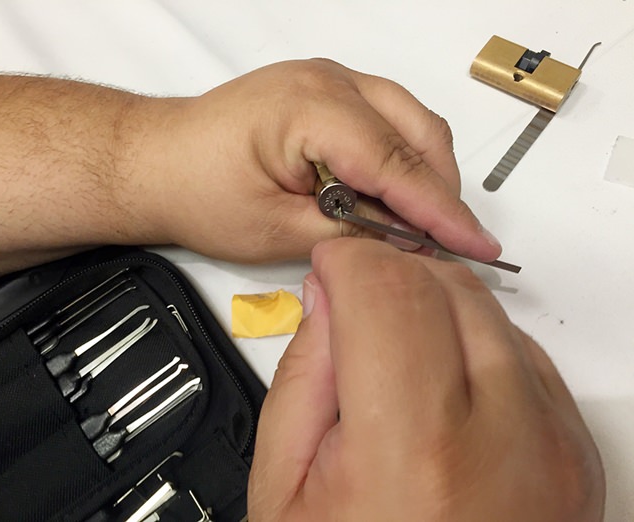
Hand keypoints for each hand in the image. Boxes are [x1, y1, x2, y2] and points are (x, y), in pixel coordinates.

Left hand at [124, 59, 500, 262]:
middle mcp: (329, 80)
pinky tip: (390, 195)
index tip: (480, 247)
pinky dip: (398, 158)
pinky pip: (385, 119)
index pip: (398, 164)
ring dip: (422, 173)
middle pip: (418, 132)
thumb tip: (409, 243)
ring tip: (417, 225)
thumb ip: (351, 236)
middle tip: (444, 244)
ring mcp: (328, 79)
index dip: (443, 212)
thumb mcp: (277, 230)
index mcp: (313, 109)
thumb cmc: (197, 192)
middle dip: (438, 191)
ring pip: (408, 121)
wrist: (155, 161)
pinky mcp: (325, 91)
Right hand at [248, 238, 603, 520]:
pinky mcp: (576, 454)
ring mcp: (554, 448)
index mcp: (414, 454)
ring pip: (489, 310)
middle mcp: (506, 443)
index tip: (329, 270)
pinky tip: (441, 387)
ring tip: (393, 358)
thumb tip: (332, 296)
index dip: (348, 263)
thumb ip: (305, 371)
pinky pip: (524, 354)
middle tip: (354, 306)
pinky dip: (475, 346)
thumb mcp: (284, 487)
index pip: (387, 291)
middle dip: (388, 276)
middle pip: (445, 287)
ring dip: (432, 308)